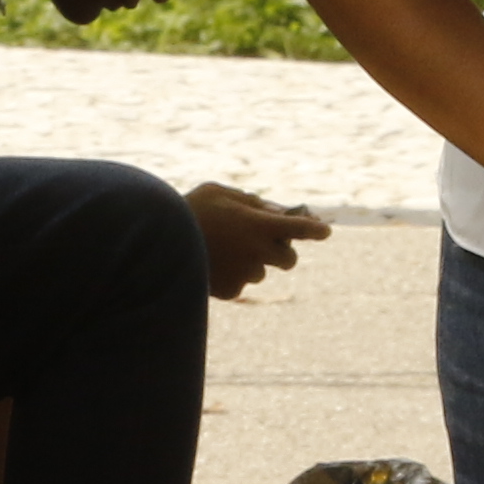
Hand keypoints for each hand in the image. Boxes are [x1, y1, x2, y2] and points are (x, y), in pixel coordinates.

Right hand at [185, 180, 330, 298]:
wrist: (159, 244)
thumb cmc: (188, 211)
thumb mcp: (217, 192)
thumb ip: (248, 201)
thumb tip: (270, 212)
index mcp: (259, 224)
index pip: (298, 228)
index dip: (315, 229)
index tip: (325, 231)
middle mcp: (258, 251)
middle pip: (289, 259)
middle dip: (281, 251)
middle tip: (264, 243)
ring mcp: (245, 273)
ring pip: (261, 271)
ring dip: (252, 263)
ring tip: (224, 250)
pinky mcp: (231, 290)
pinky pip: (240, 284)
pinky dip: (231, 276)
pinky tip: (211, 264)